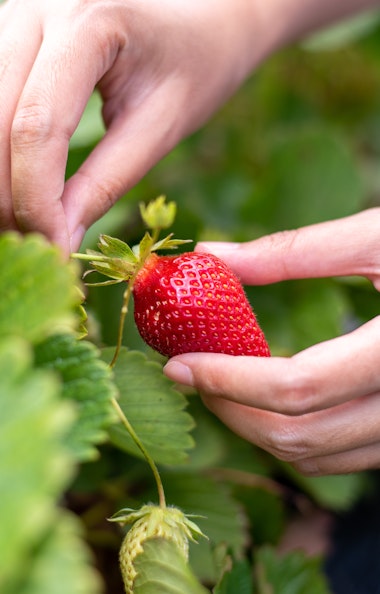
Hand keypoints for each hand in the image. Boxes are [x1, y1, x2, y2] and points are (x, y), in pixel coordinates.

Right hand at [0, 0, 273, 253]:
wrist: (198, 17)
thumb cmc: (194, 66)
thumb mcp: (160, 127)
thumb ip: (105, 182)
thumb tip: (59, 240)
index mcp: (88, 23)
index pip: (38, 125)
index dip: (36, 199)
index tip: (56, 248)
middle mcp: (36, 8)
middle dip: (8, 199)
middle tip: (40, 247)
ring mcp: (13, 16)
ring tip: (30, 222)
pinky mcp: (7, 35)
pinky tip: (19, 188)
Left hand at [164, 209, 379, 474]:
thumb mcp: (378, 236)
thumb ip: (293, 251)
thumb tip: (212, 254)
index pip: (296, 387)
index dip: (227, 378)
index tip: (177, 362)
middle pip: (297, 435)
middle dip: (230, 408)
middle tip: (189, 371)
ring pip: (315, 456)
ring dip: (254, 426)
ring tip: (219, 383)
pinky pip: (339, 454)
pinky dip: (291, 433)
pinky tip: (267, 397)